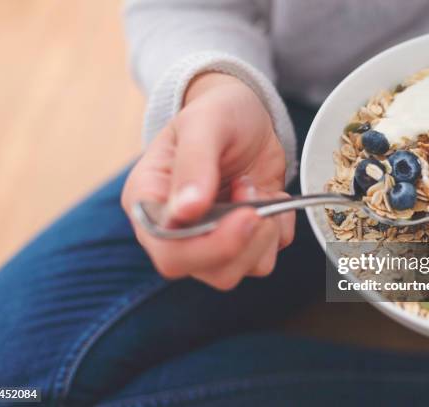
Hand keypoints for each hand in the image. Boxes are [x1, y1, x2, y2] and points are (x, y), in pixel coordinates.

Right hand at [121, 73, 294, 289]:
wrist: (246, 113)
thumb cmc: (216, 112)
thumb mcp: (204, 124)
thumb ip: (194, 163)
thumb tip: (187, 210)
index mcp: (150, 203)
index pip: (169, 252)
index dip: (210, 247)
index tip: (246, 216)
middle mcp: (176, 231)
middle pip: (209, 271)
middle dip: (244, 240)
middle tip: (254, 193)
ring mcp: (210, 239)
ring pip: (238, 272)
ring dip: (263, 234)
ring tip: (256, 188)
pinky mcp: (242, 240)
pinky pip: (266, 258)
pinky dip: (278, 230)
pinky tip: (270, 197)